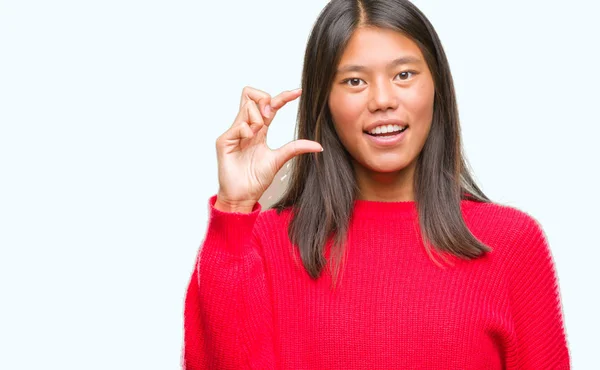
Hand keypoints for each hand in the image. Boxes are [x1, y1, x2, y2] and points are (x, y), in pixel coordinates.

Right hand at [214, 86, 322, 211]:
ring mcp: (234, 132)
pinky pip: (239, 125)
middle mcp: (246, 127)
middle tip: (269, 114)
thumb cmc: (256, 180)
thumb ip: (295, 148)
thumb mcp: (279, 160)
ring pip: (247, 106)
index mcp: (259, 130)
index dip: (283, 97)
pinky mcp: (224, 140)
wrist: (243, 196)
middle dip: (264, 98)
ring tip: (256, 135)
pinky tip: (246, 142)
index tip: (298, 92)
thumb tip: (318, 146)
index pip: (270, 106)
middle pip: (251, 95)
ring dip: (257, 119)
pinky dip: (247, 131)